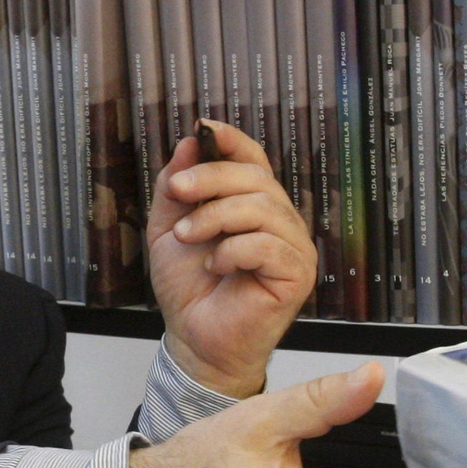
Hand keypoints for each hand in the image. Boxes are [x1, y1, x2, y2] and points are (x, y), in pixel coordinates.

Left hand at [147, 121, 315, 399]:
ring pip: (262, 207)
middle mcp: (280, 221)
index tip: (204, 128)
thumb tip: (190, 143)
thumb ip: (177, 188)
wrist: (194, 339)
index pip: (254, 159)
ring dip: (215, 217)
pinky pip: (267, 244)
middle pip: (256, 177)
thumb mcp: (169, 228)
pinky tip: (216, 266)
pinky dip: (233, 250)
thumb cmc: (189, 289)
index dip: (232, 140)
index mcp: (254, 206)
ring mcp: (294, 247)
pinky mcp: (297, 274)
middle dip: (210, 178)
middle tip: (178, 192)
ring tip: (189, 238)